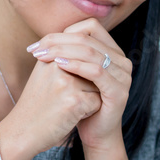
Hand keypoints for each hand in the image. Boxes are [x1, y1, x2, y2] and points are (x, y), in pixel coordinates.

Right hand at [0, 52, 101, 156]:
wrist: (21, 133)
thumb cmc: (36, 106)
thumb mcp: (43, 76)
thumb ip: (62, 60)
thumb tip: (90, 48)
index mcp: (50, 57)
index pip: (82, 56)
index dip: (80, 73)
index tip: (63, 88)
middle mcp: (58, 65)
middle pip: (92, 70)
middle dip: (86, 86)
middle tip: (63, 100)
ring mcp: (67, 82)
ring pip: (97, 86)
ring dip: (89, 98)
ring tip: (66, 107)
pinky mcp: (75, 100)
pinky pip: (98, 101)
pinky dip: (89, 111)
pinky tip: (70, 116)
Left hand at [25, 18, 133, 151]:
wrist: (95, 132)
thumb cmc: (82, 103)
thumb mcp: (74, 75)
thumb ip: (69, 54)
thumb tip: (48, 36)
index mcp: (114, 52)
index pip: (90, 27)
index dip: (63, 32)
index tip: (38, 44)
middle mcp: (123, 61)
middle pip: (88, 39)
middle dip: (58, 41)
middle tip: (36, 50)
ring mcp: (123, 76)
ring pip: (91, 52)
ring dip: (63, 51)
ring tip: (43, 56)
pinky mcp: (119, 91)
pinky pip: (96, 72)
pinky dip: (76, 66)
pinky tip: (59, 66)